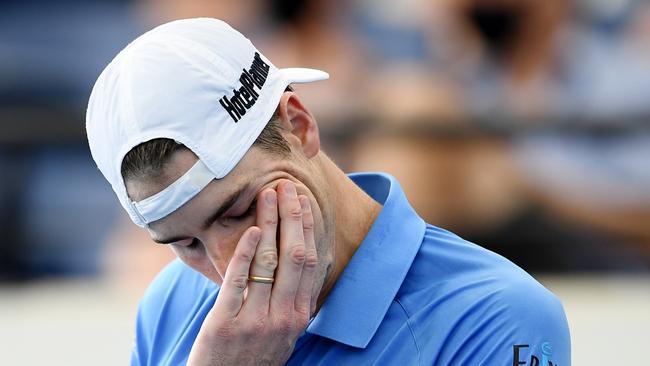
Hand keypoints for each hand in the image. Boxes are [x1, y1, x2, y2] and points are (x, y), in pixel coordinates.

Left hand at [187, 180, 317, 365]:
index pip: (311, 262)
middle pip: (295, 255)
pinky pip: (239, 280)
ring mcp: (257, 321)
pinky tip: (253, 230)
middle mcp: (284, 317)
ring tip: (267, 195)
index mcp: (299, 316)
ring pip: (269, 261)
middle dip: (292, 216)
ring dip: (270, 223)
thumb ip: (290, 302)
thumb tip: (296, 264)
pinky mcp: (226, 323)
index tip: (303, 201)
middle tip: (286, 186)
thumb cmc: (253, 357)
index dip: (308, 228)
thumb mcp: (282, 332)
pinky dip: (247, 251)